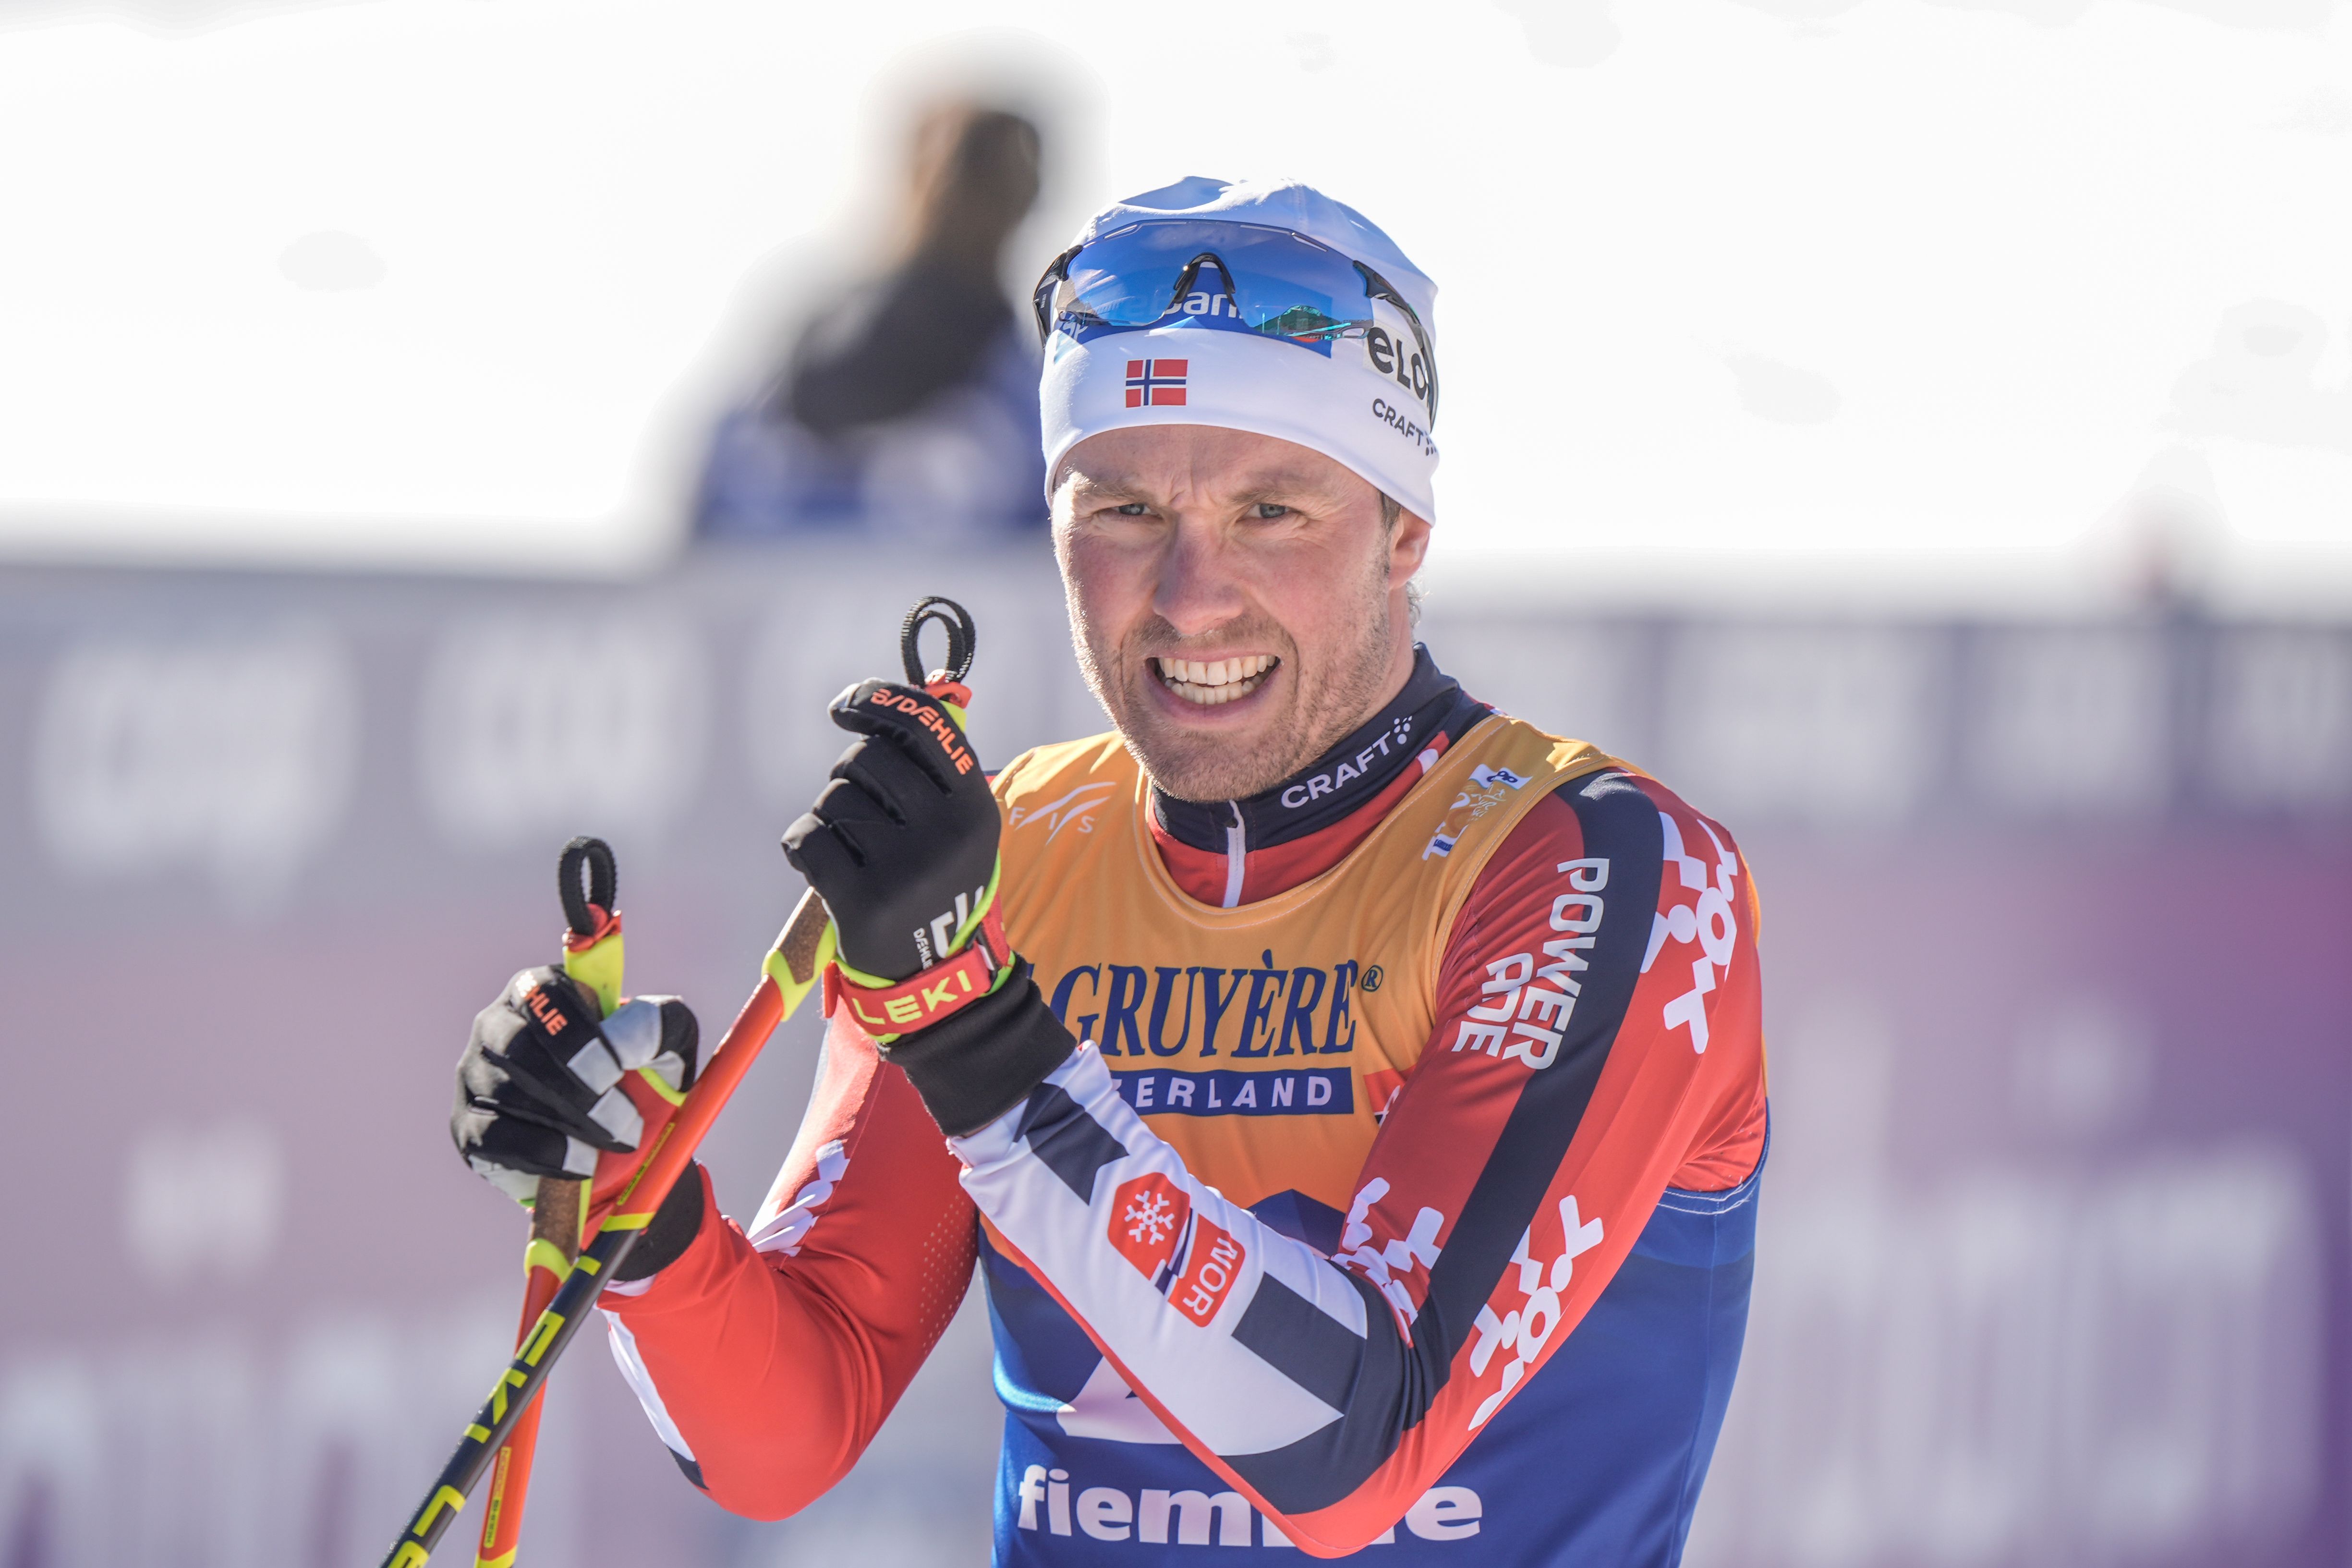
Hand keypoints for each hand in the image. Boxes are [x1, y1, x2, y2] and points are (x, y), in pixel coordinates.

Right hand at [452, 966, 698, 1206]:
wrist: (615, 1140)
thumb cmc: (639, 1075)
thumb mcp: (667, 1044)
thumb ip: (660, 1026)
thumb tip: (627, 1040)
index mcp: (540, 991)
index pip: (544, 993)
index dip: (582, 1034)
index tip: (623, 1069)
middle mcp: (496, 1025)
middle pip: (517, 1043)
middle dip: (578, 1088)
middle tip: (625, 1121)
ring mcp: (474, 1076)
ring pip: (505, 1092)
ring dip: (569, 1123)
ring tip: (616, 1141)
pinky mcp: (466, 1126)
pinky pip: (493, 1137)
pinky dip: (544, 1154)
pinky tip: (583, 1164)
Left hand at [782, 679, 999, 982]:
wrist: (929, 976)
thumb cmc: (930, 880)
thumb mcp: (955, 825)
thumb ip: (931, 765)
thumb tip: (892, 694)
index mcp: (975, 807)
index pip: (925, 728)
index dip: (880, 702)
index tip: (846, 704)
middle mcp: (946, 835)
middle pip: (865, 759)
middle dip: (849, 776)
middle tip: (861, 812)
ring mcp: (906, 870)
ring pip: (833, 799)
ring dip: (830, 817)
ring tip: (853, 852)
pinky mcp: (862, 902)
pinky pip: (805, 838)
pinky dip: (802, 846)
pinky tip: (820, 867)